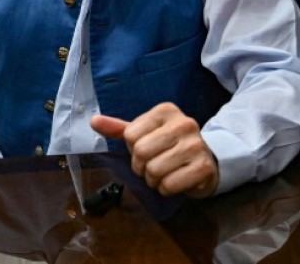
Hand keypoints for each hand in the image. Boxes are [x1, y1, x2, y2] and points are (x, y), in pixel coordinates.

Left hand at [90, 102, 218, 197]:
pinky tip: (175, 182)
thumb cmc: (168, 145)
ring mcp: (196, 145)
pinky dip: (166, 189)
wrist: (206, 160)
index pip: (130, 135)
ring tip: (163, 174)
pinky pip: (170, 184)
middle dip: (140, 166)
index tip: (146, 148)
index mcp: (166, 111)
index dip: (132, 148)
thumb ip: (118, 128)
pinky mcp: (204, 167)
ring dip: (152, 180)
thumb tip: (93, 121)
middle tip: (151, 165)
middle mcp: (184, 123)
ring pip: (154, 170)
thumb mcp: (144, 133)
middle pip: (141, 152)